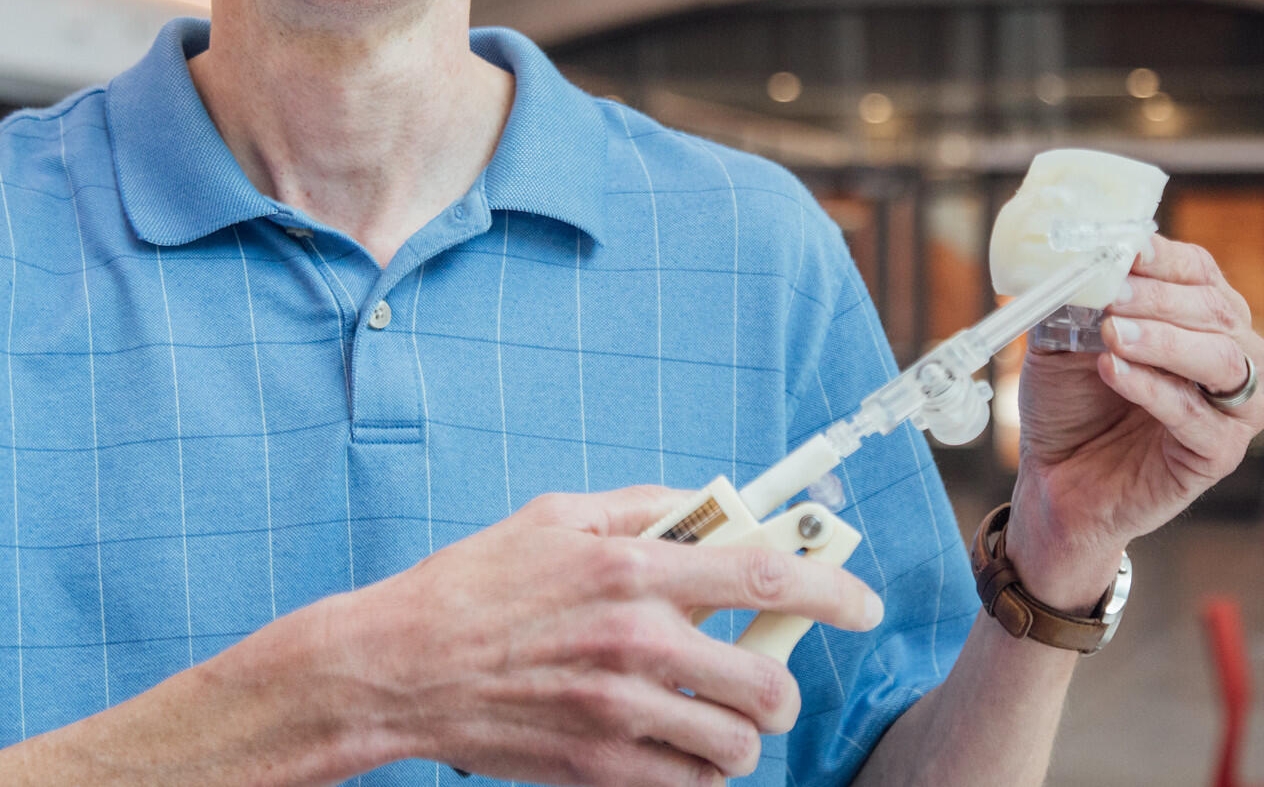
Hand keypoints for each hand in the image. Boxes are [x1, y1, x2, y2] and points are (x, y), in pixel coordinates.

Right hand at [320, 485, 881, 785]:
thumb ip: (642, 509)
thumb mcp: (555, 517)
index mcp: (630, 568)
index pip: (764, 574)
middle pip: (769, 681)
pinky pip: (689, 784)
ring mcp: (620, 711)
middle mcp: (635, 640)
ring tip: (707, 715)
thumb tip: (713, 505)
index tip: (862, 603)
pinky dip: (693, 770)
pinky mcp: (600, 767)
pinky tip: (666, 743)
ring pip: (738, 745)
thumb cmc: (475, 584)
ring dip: (737, 734)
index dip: (833, 589)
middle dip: (780, 683)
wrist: (401, 666)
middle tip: (759, 676)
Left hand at [1006, 236, 1263, 606]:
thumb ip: (1075, 303)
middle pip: (1220, 312)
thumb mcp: (1062, 341)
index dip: (1165, 258)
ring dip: (1165, 341)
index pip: (1200, 273)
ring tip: (1112, 335)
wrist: (1056, 478)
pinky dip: (1156, 390)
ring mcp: (1232, 409)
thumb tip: (1077, 261)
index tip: (1125, 248)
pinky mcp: (1218, 455)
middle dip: (1160, 298)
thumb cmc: (1069, 404)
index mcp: (1198, 319)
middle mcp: (1231, 357)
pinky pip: (1201, 418)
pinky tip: (1114, 372)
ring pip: (1226, 362)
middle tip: (1110, 296)